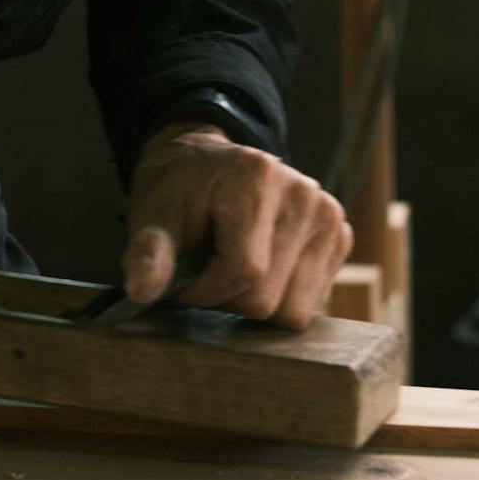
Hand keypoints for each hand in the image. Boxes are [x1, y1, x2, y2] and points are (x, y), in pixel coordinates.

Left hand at [121, 125, 351, 330]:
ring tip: (231, 269)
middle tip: (204, 273)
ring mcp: (328, 216)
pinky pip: (310, 305)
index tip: (182, 279)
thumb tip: (140, 291)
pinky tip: (259, 269)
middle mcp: (305, 193)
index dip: (204, 290)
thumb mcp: (154, 215)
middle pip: (268, 298)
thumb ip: (148, 252)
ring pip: (293, 311)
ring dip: (254, 303)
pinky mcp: (338, 237)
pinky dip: (279, 299)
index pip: (243, 270)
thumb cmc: (179, 192)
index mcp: (259, 177)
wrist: (204, 167)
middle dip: (226, 299)